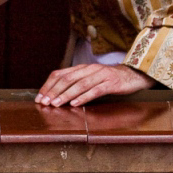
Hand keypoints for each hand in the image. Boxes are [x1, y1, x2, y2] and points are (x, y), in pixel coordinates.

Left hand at [36, 63, 154, 106]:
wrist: (133, 75)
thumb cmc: (110, 79)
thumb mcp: (91, 78)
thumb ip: (77, 83)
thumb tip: (57, 95)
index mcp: (82, 68)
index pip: (60, 74)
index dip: (48, 85)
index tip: (39, 97)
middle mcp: (89, 69)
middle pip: (67, 78)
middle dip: (53, 91)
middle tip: (44, 102)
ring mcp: (101, 75)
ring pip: (79, 84)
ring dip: (66, 95)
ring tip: (56, 104)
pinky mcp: (111, 83)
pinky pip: (95, 90)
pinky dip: (84, 97)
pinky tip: (75, 103)